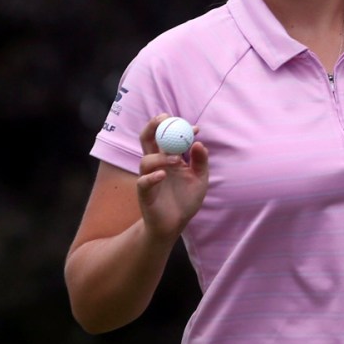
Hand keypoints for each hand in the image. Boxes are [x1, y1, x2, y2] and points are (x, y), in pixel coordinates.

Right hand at [136, 113, 208, 239]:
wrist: (176, 224)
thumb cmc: (186, 199)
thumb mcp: (200, 179)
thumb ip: (201, 162)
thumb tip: (200, 143)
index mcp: (168, 157)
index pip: (167, 136)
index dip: (178, 128)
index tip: (195, 129)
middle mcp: (156, 164)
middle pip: (147, 139)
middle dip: (153, 126)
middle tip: (166, 119)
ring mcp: (148, 178)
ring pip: (146, 160)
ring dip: (161, 156)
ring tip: (178, 160)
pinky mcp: (145, 194)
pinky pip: (143, 182)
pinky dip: (152, 177)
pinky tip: (163, 175)